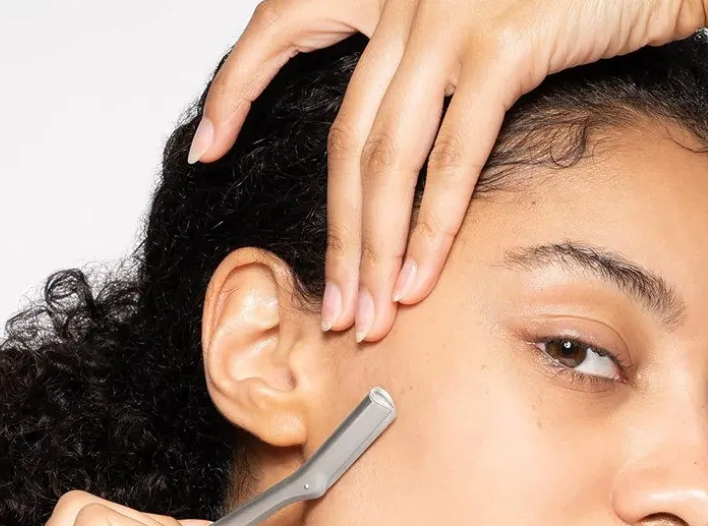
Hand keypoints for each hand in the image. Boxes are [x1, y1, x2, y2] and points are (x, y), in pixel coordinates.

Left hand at [188, 0, 707, 341]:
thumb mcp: (481, 20)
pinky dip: (434, 223)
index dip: (234, 88)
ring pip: (387, 157)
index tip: (205, 147)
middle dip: (338, 237)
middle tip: (335, 309)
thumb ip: (431, 68)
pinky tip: (420, 276)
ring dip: (376, 249)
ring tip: (371, 315)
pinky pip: (453, 153)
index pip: (281, 26)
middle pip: (345, 140)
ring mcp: (450, 17)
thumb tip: (412, 146)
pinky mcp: (503, 41)